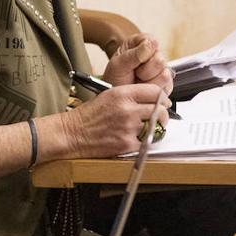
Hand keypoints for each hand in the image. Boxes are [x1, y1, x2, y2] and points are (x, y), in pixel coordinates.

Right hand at [51, 83, 169, 158]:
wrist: (72, 133)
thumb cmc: (88, 115)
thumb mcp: (108, 95)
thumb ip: (131, 96)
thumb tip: (152, 100)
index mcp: (122, 94)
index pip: (155, 91)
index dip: (162, 98)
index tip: (163, 103)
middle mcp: (127, 109)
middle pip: (160, 110)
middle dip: (162, 115)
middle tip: (159, 118)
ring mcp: (128, 127)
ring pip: (156, 127)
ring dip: (154, 129)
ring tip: (146, 129)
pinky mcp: (127, 144)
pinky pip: (147, 143)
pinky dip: (144, 142)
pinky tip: (135, 139)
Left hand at [104, 33, 172, 94]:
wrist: (118, 95)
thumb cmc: (116, 77)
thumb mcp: (118, 65)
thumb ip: (133, 54)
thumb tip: (150, 44)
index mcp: (142, 43)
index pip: (152, 42)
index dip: (142, 54)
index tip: (132, 61)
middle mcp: (155, 54)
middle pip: (160, 60)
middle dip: (144, 71)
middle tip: (134, 73)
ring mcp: (163, 69)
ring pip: (164, 76)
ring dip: (148, 82)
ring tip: (138, 81)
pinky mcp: (167, 84)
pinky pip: (166, 88)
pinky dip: (152, 91)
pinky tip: (145, 88)